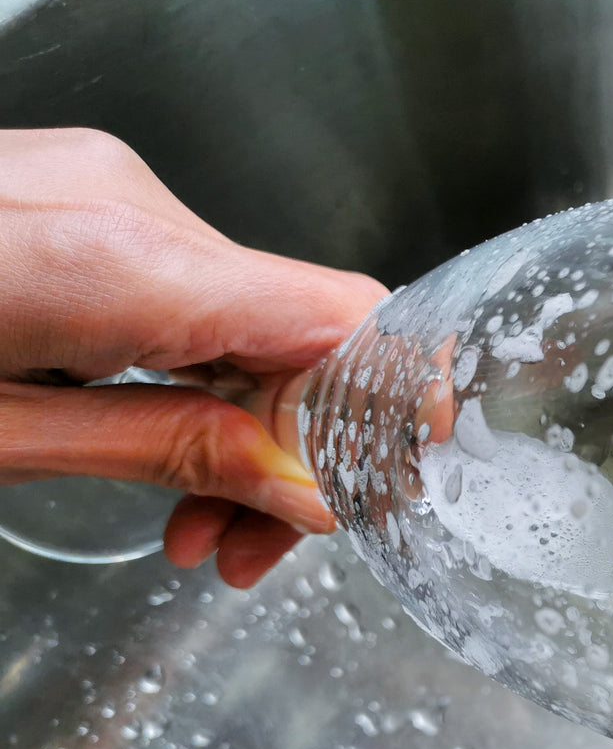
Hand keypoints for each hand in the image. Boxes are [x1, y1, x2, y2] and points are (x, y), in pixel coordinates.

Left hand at [0, 127, 386, 584]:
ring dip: (247, 429)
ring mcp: (107, 193)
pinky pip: (192, 295)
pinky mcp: (84, 204)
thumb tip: (306, 489)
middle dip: (297, 454)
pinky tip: (163, 447)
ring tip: (197, 526)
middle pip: (302, 333)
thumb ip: (170, 452)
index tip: (387, 491)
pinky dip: (196, 380)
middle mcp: (132, 203)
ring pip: (251, 321)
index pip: (344, 318)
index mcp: (121, 260)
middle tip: (252, 554)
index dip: (392, 409)